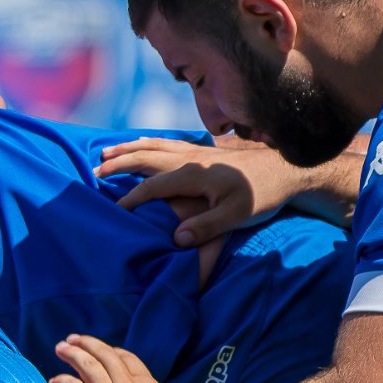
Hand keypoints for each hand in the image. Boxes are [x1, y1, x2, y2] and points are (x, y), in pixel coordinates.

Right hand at [95, 136, 299, 246]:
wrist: (287, 169)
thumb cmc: (263, 196)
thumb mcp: (237, 216)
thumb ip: (205, 228)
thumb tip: (176, 240)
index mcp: (192, 174)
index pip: (152, 185)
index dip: (131, 197)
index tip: (115, 210)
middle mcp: (189, 158)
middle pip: (145, 156)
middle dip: (118, 163)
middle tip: (95, 170)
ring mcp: (196, 151)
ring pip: (153, 145)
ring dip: (128, 148)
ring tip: (108, 152)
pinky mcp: (204, 150)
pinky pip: (165, 143)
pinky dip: (147, 143)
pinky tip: (144, 146)